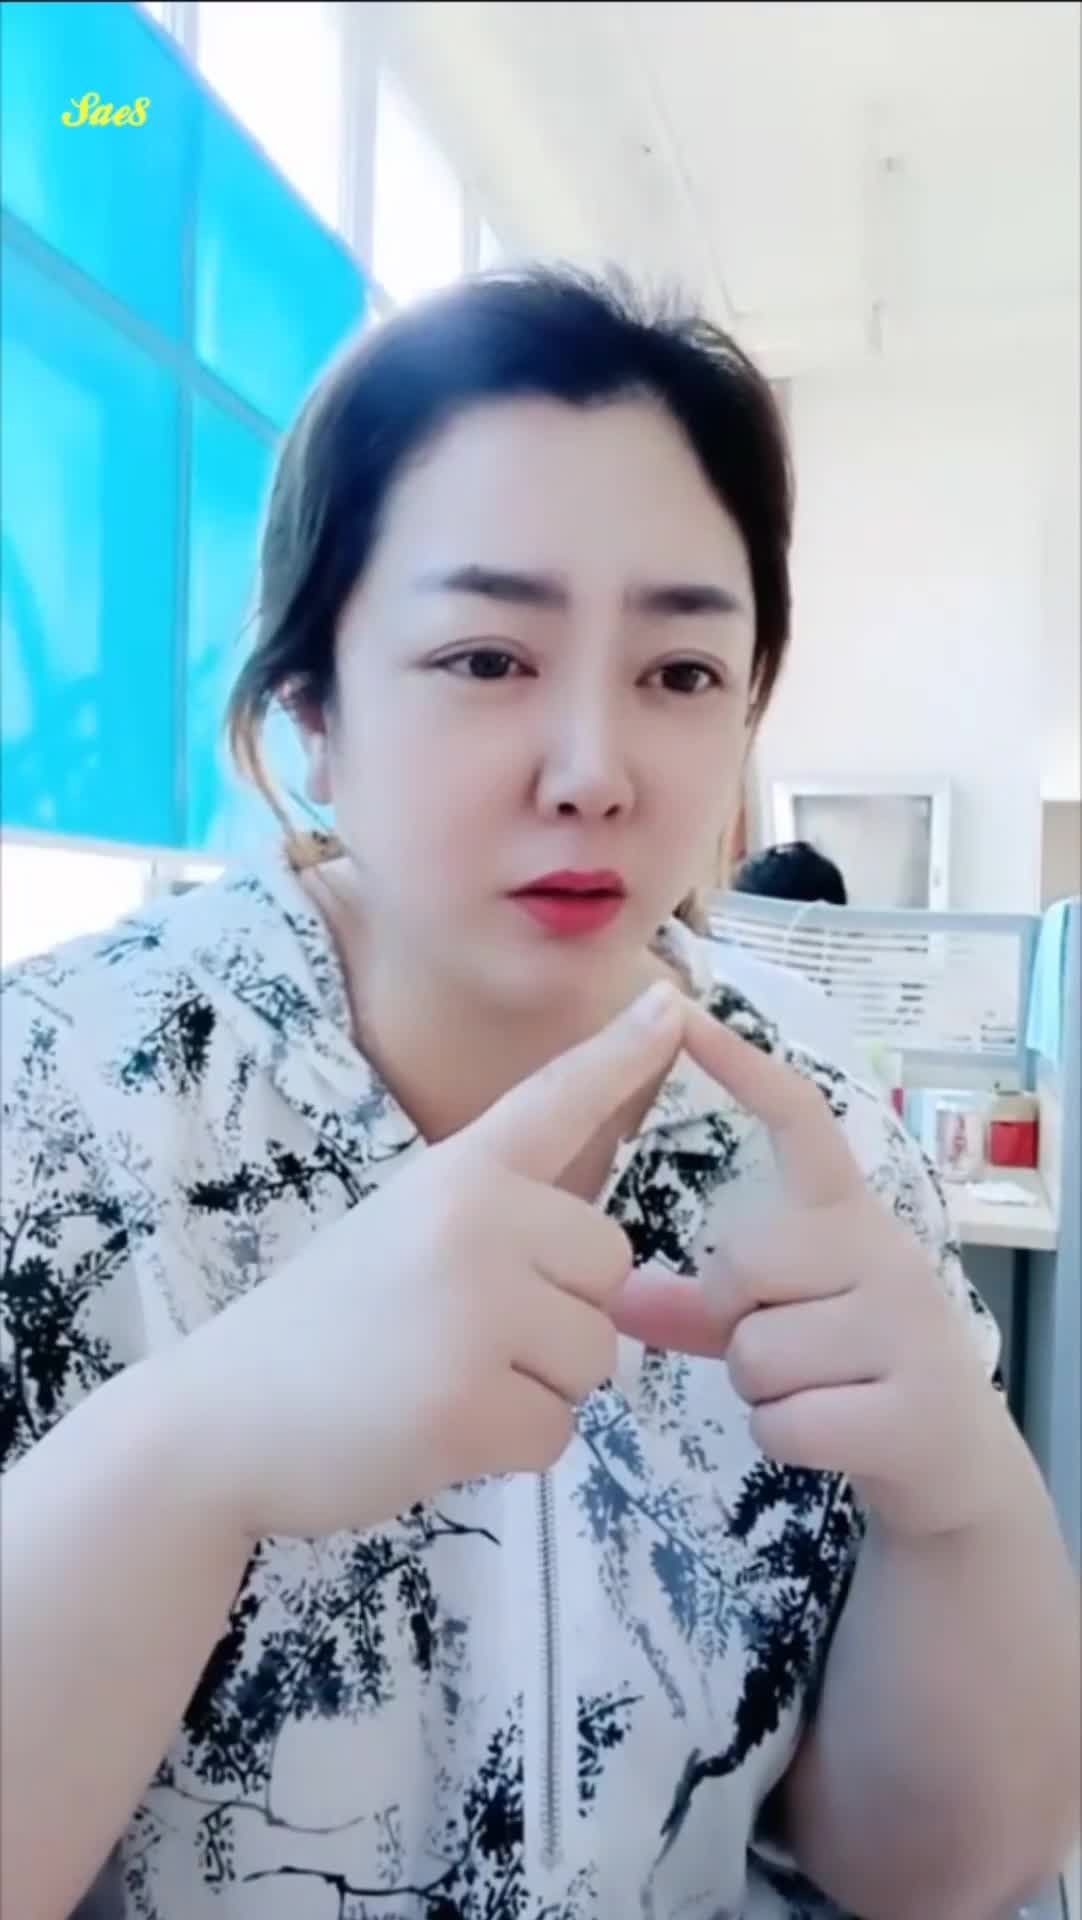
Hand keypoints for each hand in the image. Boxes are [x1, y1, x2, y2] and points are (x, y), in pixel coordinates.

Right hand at [161, 980, 683, 1541]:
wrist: (221, 1419)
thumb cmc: (322, 1327)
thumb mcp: (402, 1230)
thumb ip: (497, 1227)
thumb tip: (607, 1266)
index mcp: (456, 1173)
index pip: (554, 1100)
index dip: (622, 1053)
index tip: (676, 1004)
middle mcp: (473, 1223)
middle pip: (611, 1269)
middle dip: (566, 1317)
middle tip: (469, 1335)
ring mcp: (473, 1312)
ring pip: (594, 1357)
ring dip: (539, 1388)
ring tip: (444, 1380)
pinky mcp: (468, 1404)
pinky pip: (557, 1432)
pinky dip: (511, 1447)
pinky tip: (438, 1429)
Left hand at [613, 1004, 1009, 1538]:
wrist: (954, 1461)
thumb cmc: (851, 1372)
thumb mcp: (779, 1325)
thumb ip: (700, 1308)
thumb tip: (615, 1296)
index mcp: (847, 1215)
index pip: (798, 1119)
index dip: (741, 1068)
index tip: (685, 1013)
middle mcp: (882, 1253)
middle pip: (741, 1265)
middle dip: (734, 1320)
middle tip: (781, 1346)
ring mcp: (905, 1329)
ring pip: (756, 1354)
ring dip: (761, 1392)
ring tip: (814, 1392)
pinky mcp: (910, 1409)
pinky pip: (786, 1421)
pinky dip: (786, 1439)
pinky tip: (828, 1434)